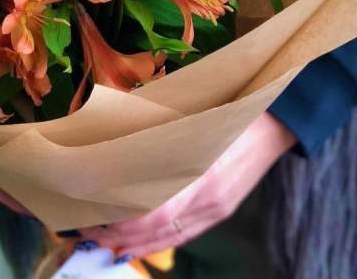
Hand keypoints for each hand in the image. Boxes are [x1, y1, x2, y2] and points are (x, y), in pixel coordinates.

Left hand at [79, 112, 295, 258]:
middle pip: (154, 228)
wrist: (271, 123)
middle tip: (85, 229)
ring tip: (100, 241)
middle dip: (116, 235)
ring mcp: (215, 208)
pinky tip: (132, 245)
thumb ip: (152, 135)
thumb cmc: (221, 110)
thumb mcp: (185, 116)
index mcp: (197, 169)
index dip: (118, 219)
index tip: (89, 213)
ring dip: (130, 244)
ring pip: (166, 238)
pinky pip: (182, 237)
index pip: (151, 210)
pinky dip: (154, 244)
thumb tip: (110, 142)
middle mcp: (207, 196)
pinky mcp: (220, 212)